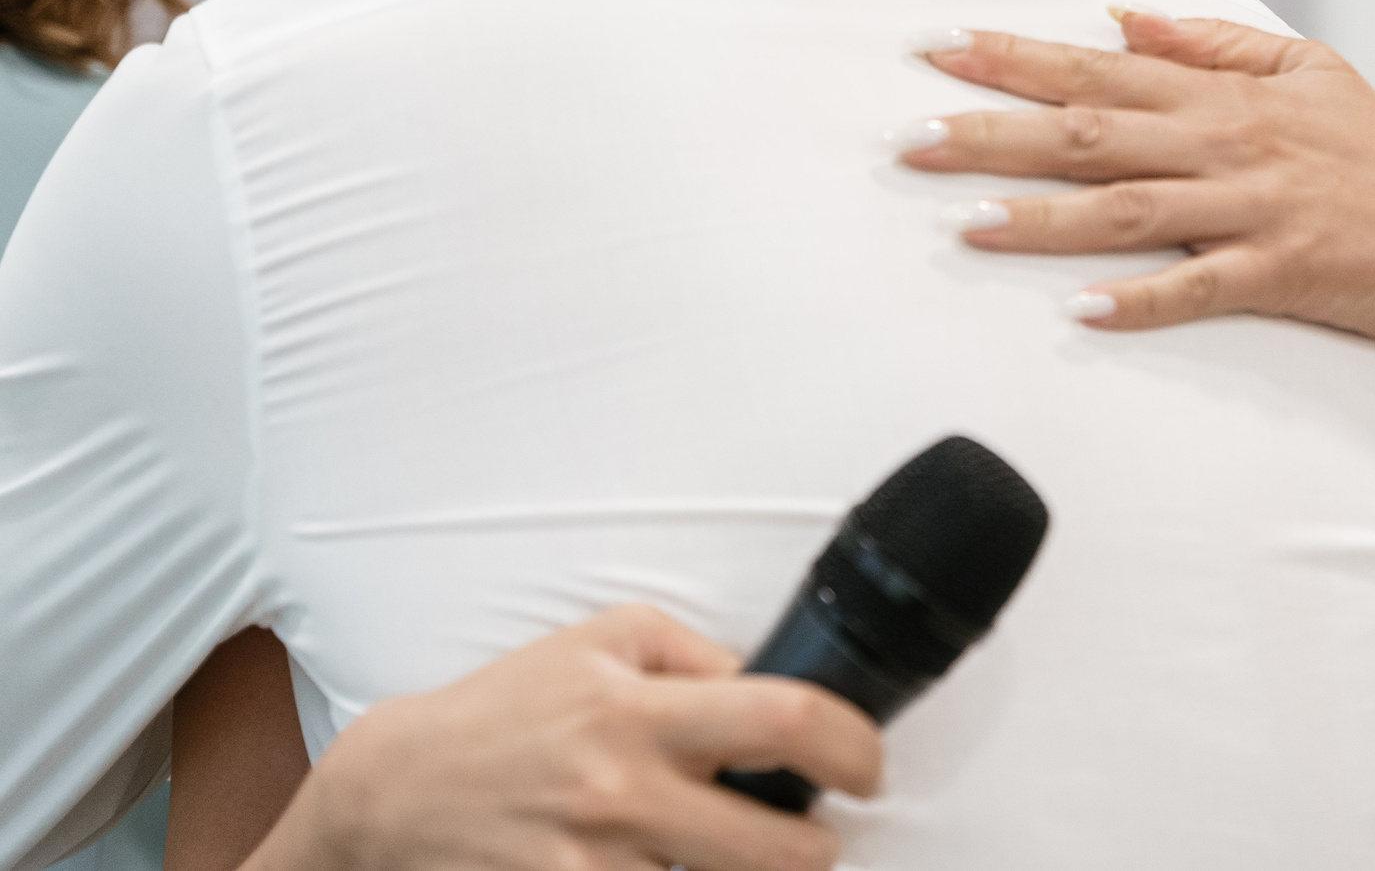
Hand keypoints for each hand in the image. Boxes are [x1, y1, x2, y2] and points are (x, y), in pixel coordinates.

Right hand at [250, 604, 877, 870]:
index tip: (866, 766)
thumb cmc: (508, 708)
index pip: (787, 721)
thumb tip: (776, 686)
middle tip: (810, 834)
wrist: (392, 793)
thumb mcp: (605, 642)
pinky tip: (666, 866)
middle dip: (815, 849)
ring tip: (722, 852)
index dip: (854, 748)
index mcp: (638, 712)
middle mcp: (621, 794)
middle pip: (780, 851)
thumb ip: (700, 658)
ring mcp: (591, 867)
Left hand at [895, 10, 1374, 354]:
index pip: (1101, 68)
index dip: (1017, 57)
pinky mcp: (1282, 271)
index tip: (941, 46)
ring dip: (1045, 217)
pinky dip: (1143, 299)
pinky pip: (1201, 288)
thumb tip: (1121, 20)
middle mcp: (1230, 144)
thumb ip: (1212, 44)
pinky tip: (1081, 312)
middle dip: (998, 132)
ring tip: (967, 223)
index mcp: (1226, 95)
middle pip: (1094, 133)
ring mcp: (1254, 208)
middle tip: (913, 137)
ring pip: (1130, 209)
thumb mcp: (1308, 69)